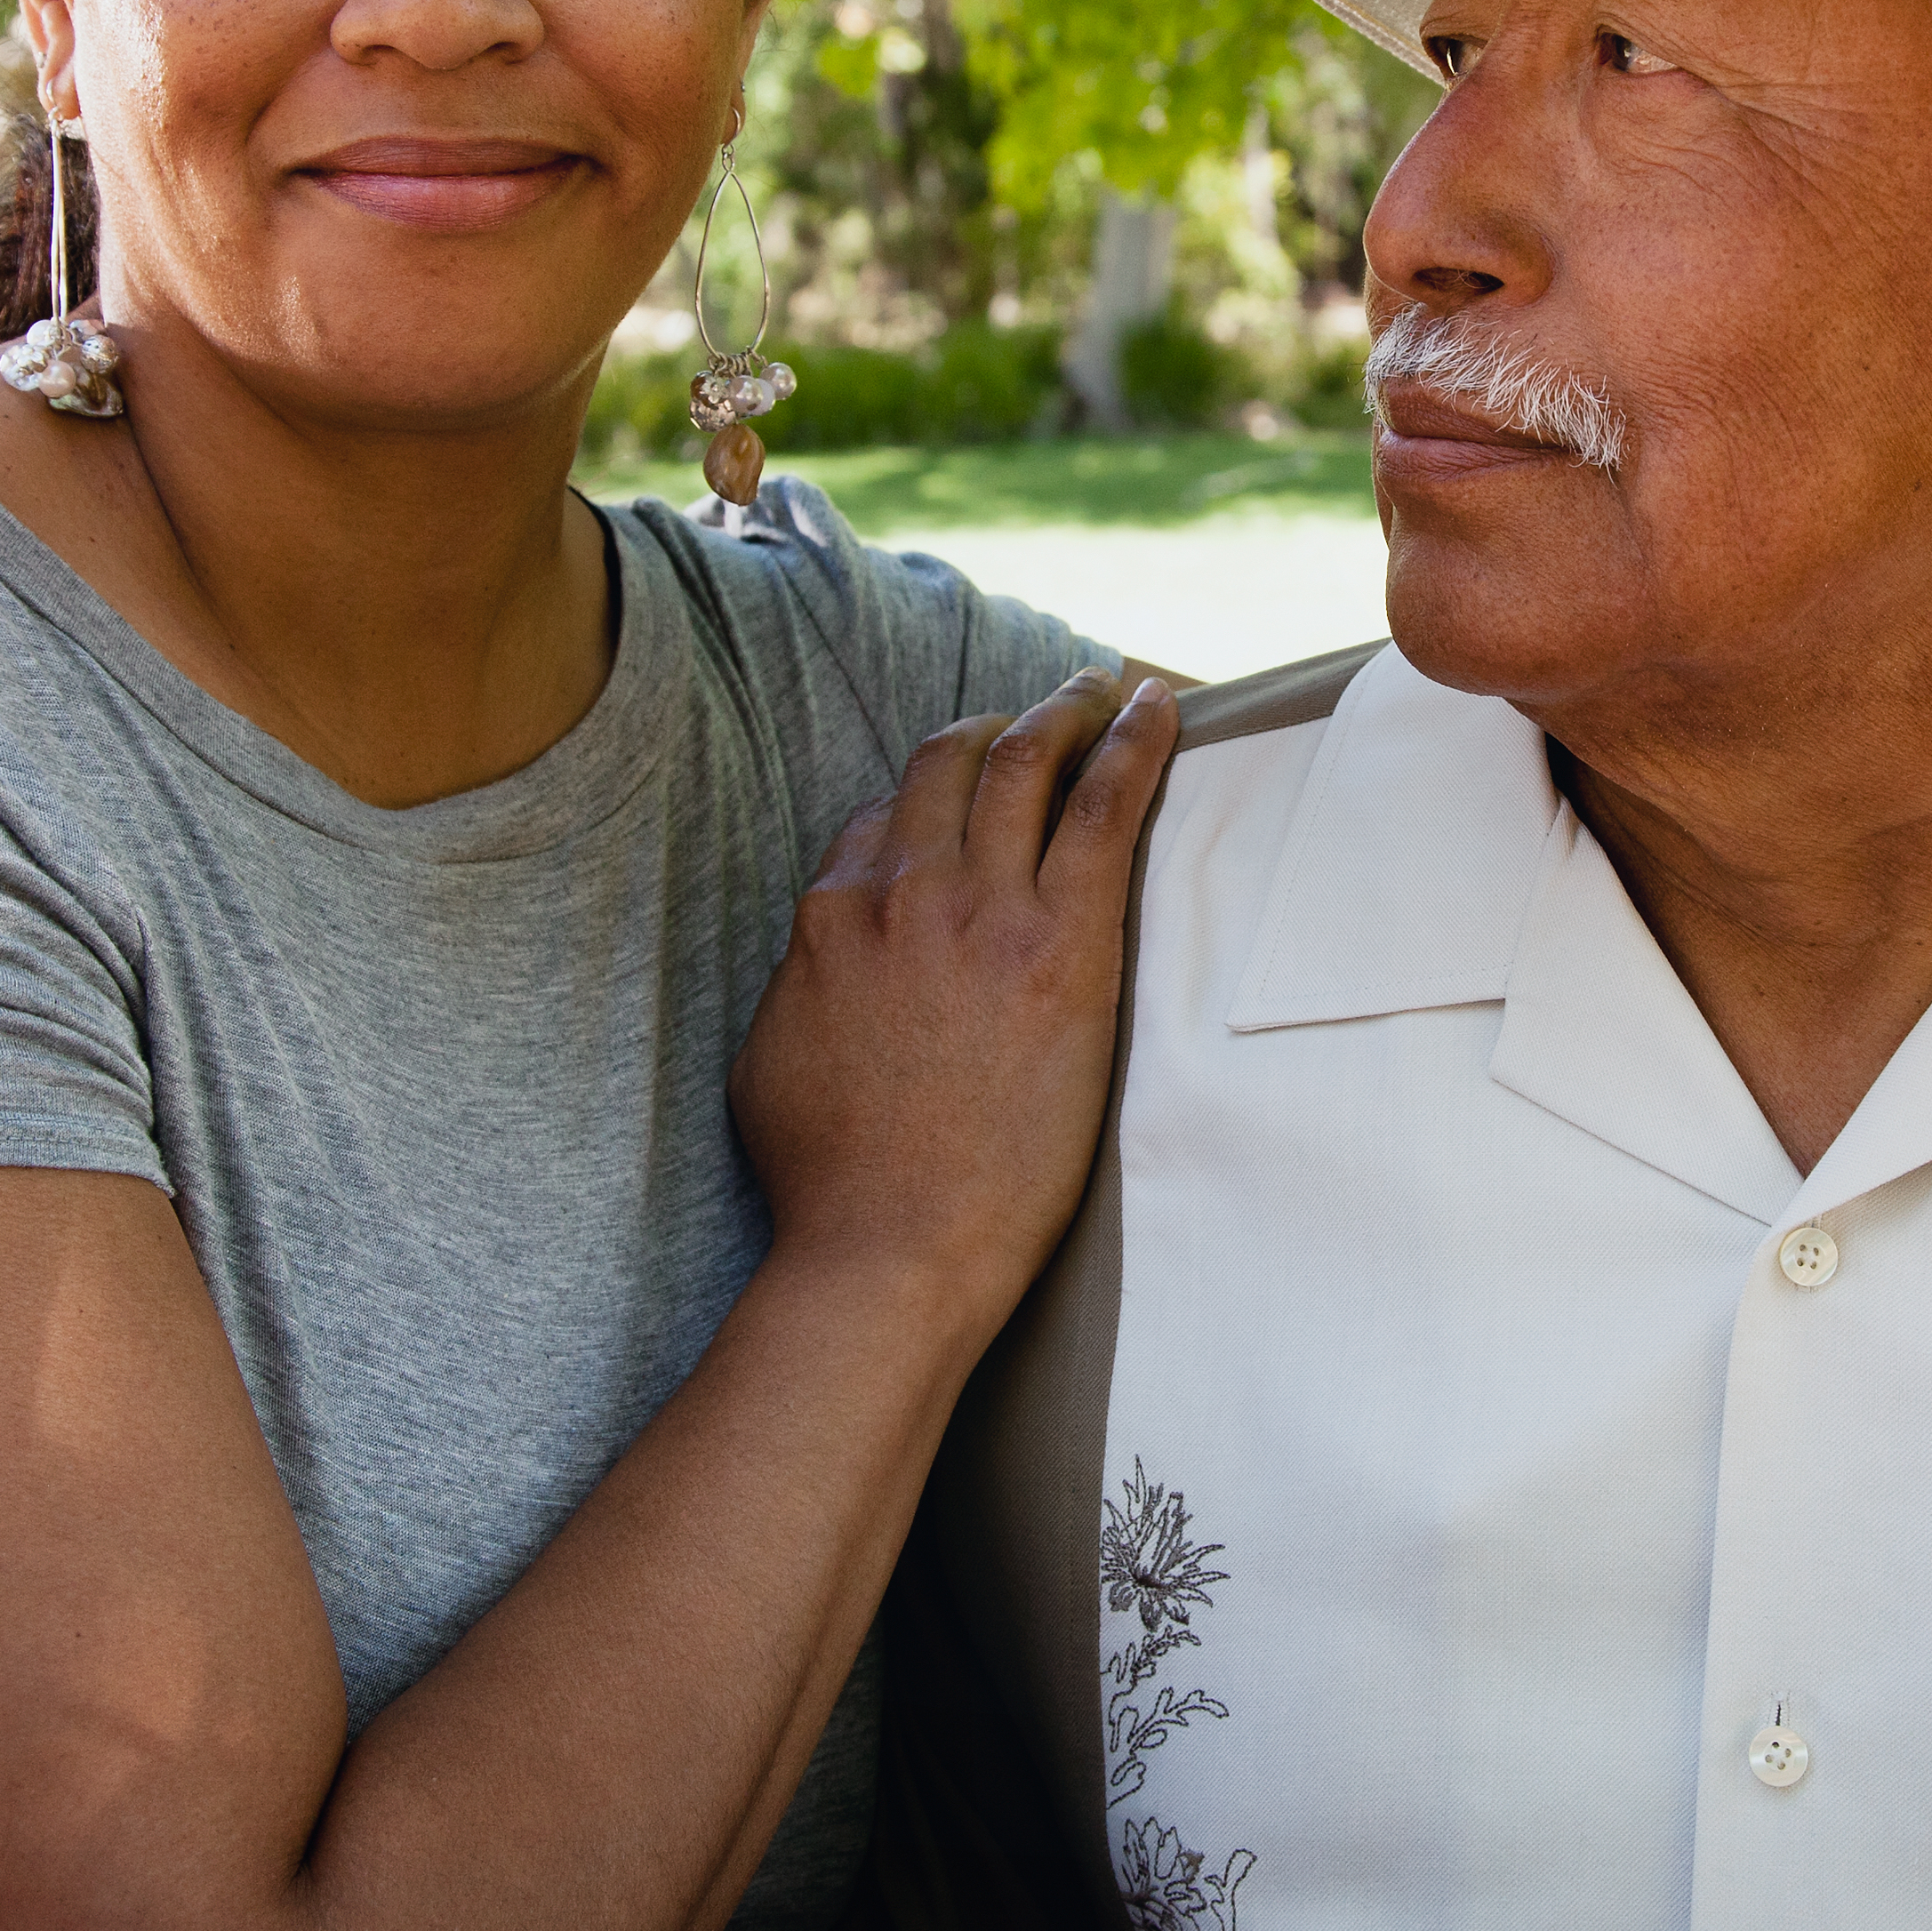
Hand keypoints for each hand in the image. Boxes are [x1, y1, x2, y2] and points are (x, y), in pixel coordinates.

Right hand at [732, 666, 1177, 1323]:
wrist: (891, 1244)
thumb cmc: (830, 1185)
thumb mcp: (771, 1062)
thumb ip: (802, 987)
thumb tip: (820, 961)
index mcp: (831, 918)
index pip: (881, 816)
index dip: (930, 793)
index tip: (969, 786)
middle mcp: (899, 891)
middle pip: (949, 765)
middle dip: (998, 724)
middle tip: (1046, 707)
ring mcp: (980, 909)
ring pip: (1024, 764)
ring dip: (1065, 709)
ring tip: (1100, 686)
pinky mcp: (1062, 943)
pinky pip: (1104, 805)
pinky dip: (1134, 740)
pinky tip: (1160, 704)